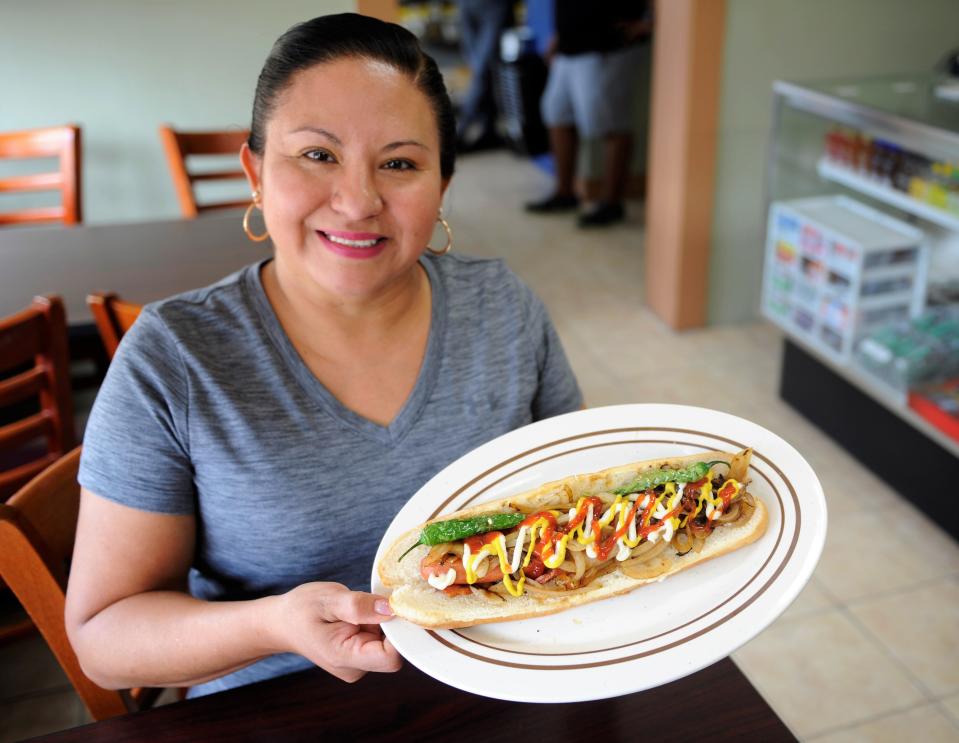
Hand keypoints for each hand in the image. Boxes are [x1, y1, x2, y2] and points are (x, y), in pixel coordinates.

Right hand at [273, 582, 401, 682]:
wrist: (282, 623)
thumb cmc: (300, 610)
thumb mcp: (327, 599)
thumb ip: (359, 605)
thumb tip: (389, 608)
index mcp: (346, 658)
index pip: (390, 656)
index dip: (398, 632)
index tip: (393, 608)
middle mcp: (356, 668)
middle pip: (393, 649)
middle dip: (388, 623)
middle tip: (367, 604)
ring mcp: (359, 664)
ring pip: (388, 642)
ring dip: (380, 621)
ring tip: (356, 610)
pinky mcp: (361, 656)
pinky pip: (380, 639)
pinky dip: (375, 623)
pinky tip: (357, 615)